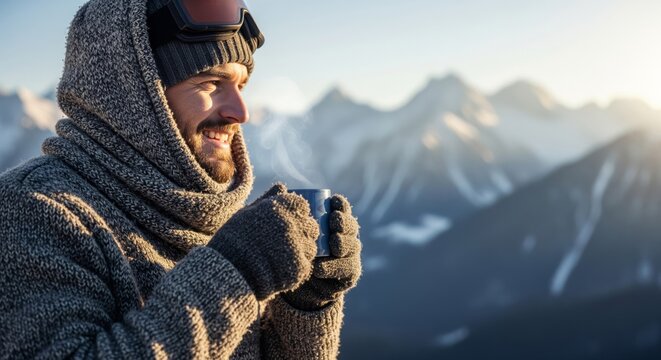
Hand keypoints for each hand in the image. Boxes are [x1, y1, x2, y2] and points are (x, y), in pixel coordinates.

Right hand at [208, 183, 318, 300]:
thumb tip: (283, 186)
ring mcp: (297, 245)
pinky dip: (297, 268)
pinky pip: (306, 265)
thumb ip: (268, 199)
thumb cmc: (233, 239)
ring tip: (283, 258)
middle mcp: (292, 223)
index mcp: (280, 206)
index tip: (288, 223)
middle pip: (311, 226)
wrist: (227, 270)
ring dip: (301, 251)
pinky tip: (281, 269)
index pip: (302, 206)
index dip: (297, 215)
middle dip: (302, 232)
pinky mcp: (299, 266)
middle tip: (287, 243)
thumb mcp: (247, 213)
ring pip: (311, 246)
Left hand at [283, 194, 361, 309]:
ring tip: (332, 245)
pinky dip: (334, 267)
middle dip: (345, 223)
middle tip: (334, 222)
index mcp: (332, 222)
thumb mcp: (285, 228)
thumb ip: (282, 208)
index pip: (341, 209)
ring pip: (352, 246)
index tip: (332, 202)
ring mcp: (349, 256)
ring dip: (343, 244)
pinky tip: (320, 267)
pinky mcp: (348, 275)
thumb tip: (281, 186)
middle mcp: (344, 236)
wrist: (290, 281)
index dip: (340, 205)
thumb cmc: (288, 248)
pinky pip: (346, 269)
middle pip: (351, 226)